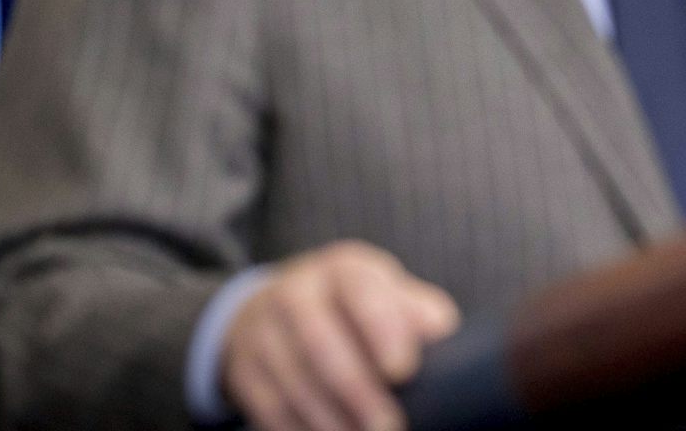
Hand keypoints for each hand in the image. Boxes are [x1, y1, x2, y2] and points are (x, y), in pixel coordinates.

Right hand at [222, 240, 460, 430]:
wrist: (276, 306)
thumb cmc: (355, 307)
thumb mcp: (387, 293)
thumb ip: (417, 312)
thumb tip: (441, 334)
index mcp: (343, 270)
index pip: (361, 293)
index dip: (382, 330)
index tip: (404, 371)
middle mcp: (296, 294)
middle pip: (322, 344)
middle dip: (357, 391)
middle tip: (388, 426)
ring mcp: (263, 332)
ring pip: (294, 382)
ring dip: (330, 420)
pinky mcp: (244, 370)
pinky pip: (270, 408)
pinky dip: (299, 430)